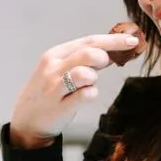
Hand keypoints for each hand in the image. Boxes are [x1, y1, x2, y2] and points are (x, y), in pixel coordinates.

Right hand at [10, 33, 140, 147]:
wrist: (27, 119)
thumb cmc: (50, 91)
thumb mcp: (62, 68)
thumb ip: (85, 60)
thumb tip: (112, 52)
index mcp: (56, 54)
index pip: (89, 41)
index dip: (114, 40)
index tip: (133, 40)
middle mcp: (53, 68)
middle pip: (89, 53)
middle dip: (105, 58)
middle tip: (104, 66)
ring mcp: (55, 87)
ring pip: (86, 73)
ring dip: (94, 78)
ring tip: (86, 84)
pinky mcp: (60, 106)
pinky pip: (86, 95)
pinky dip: (91, 94)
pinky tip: (84, 97)